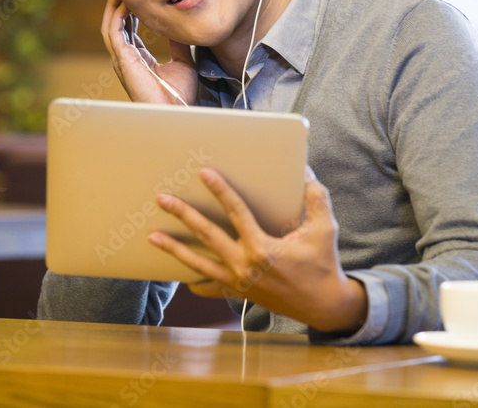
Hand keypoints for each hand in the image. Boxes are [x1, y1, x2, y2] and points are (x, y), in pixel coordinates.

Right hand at [101, 0, 197, 104]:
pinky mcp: (122, 60)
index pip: (128, 28)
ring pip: (110, 25)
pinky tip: (124, 3)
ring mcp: (122, 59)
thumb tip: (180, 26)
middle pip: (116, 24)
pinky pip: (113, 32)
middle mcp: (126, 57)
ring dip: (113, 6)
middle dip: (118, 3)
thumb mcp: (183, 61)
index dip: (130, 11)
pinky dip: (117, 16)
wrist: (176, 111)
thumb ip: (178, 43)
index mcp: (138, 58)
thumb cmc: (179, 94)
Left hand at [147, 165, 366, 333]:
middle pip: (206, 235)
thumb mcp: (324, 228)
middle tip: (162, 199)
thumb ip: (315, 198)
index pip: (236, 212)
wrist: (323, 305)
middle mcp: (244, 265)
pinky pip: (210, 288)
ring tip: (152, 236)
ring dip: (174, 248)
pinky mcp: (238, 292)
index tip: (204, 173)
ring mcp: (237, 281)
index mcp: (263, 248)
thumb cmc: (323, 264)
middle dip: (183, 215)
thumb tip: (306, 172)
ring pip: (198, 263)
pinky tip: (179, 275)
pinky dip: (194, 282)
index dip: (220, 191)